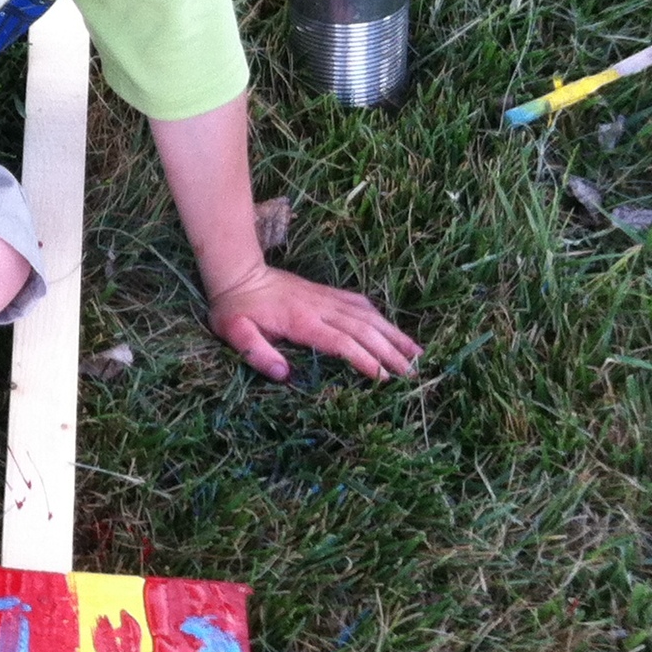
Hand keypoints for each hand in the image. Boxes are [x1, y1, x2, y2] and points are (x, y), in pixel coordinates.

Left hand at [207, 264, 420, 380]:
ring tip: (417, 353)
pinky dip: (379, 317)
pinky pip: (359, 303)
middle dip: (390, 352)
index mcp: (302, 322)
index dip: (365, 360)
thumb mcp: (235, 333)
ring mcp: (327, 298)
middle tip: (413, 374)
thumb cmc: (234, 309)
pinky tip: (391, 329)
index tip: (384, 378)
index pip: (342, 342)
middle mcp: (321, 308)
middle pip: (364, 330)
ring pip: (369, 316)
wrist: (238, 273)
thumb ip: (257, 354)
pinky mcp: (326, 293)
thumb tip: (284, 375)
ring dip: (394, 335)